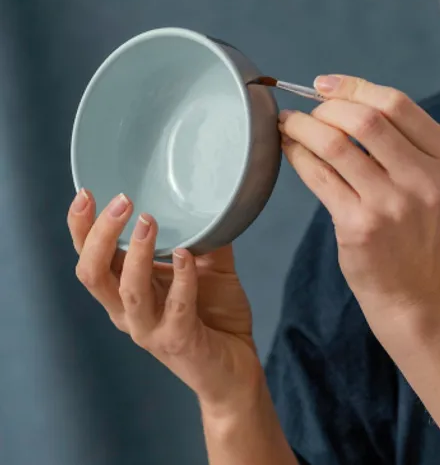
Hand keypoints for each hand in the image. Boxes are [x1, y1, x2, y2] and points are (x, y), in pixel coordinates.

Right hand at [68, 189, 263, 412]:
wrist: (235, 370)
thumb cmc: (215, 316)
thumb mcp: (208, 268)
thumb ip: (203, 238)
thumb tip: (213, 199)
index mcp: (126, 292)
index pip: (90, 259)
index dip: (81, 228)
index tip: (86, 193)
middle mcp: (129, 312)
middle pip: (93, 273)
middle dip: (100, 235)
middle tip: (121, 200)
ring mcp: (151, 329)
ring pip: (127, 291)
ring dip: (137, 253)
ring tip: (148, 220)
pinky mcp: (179, 341)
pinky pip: (176, 307)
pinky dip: (179, 279)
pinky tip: (185, 256)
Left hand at [279, 74, 439, 320]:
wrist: (414, 290)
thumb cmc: (412, 226)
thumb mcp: (427, 178)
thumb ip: (398, 138)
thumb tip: (337, 94)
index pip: (397, 103)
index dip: (354, 87)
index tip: (326, 84)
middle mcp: (424, 178)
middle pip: (367, 119)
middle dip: (327, 107)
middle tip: (309, 111)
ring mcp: (392, 204)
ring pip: (337, 145)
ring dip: (304, 127)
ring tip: (289, 123)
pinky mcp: (360, 226)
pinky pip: (319, 176)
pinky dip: (298, 154)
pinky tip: (289, 148)